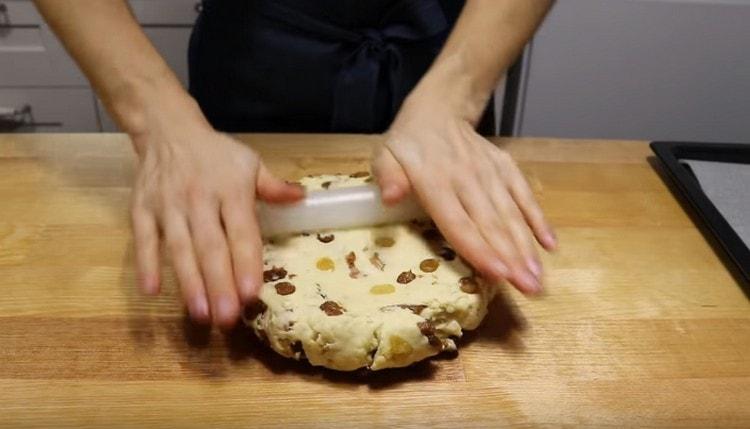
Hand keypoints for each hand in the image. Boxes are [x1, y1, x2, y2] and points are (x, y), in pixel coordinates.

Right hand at [129, 109, 302, 326]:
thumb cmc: (216, 154)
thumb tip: (303, 198)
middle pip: (210, 247)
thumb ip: (274, 186)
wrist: (168, 130)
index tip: (252, 294)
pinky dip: (146, 264)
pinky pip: (144, 239)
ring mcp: (168, 205)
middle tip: (228, 318)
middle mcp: (199, 199)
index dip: (246, 263)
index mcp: (231, 190)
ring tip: (200, 314)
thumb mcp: (249, 163)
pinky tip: (152, 290)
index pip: (241, 232)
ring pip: (179, 248)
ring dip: (189, 282)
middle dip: (219, 284)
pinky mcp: (142, 209)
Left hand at [373, 96, 556, 294]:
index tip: (497, 274)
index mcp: (436, 182)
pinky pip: (525, 196)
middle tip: (529, 289)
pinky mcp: (507, 168)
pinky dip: (539, 220)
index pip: (459, 222)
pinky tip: (550, 245)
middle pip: (492, 225)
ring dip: (527, 248)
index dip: (478, 249)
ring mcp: (491, 174)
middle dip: (512, 259)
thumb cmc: (408, 145)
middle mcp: (468, 179)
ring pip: (511, 215)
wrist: (439, 110)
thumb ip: (387, 177)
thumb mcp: (385, 155)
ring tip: (538, 278)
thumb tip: (391, 197)